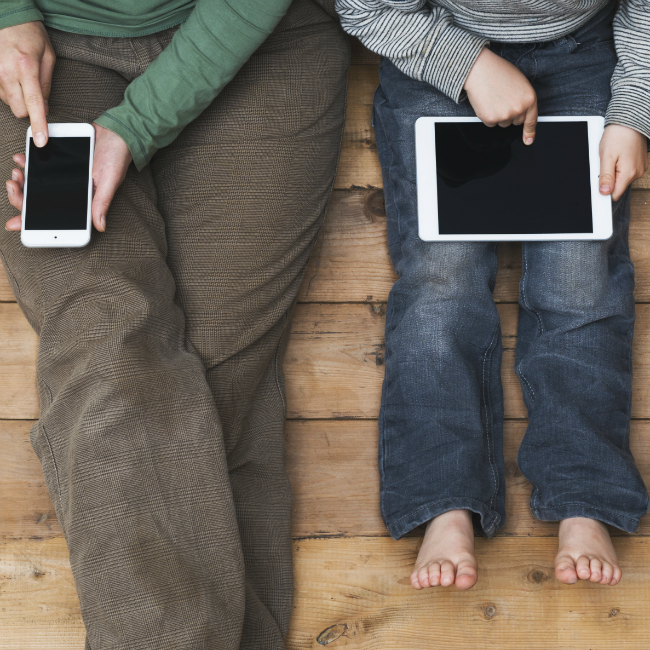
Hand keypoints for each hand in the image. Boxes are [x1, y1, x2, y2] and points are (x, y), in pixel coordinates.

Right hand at [0, 21, 54, 146]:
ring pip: (8, 103)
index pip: (33, 104)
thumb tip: (44, 108)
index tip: (41, 141)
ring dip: (17, 98)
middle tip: (34, 94)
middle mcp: (6, 72)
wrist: (6, 15)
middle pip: (19, 110)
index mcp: (26, 68)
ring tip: (21, 78)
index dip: (38, 125)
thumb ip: (47, 84)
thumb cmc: (30, 34)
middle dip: (29, 109)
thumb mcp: (48, 57)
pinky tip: (11, 76)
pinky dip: (7, 90)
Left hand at [5, 124, 131, 231]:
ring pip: (35, 187)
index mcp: (81, 201)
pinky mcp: (59, 163)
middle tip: (13, 188)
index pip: (54, 216)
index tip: (15, 224)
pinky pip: (39, 166)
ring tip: (16, 175)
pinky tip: (21, 160)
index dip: (32, 222)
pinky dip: (27, 164)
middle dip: (20, 199)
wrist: (115, 134)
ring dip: (21, 183)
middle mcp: (71, 192)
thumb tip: (100, 226)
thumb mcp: (109, 182)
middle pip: (38, 203)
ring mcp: (63, 178)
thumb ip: (102, 203)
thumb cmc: (116, 158)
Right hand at [463, 47, 537, 144]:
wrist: (480, 70)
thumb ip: (524, 99)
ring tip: (494, 98)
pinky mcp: (491, 119)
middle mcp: (519, 109)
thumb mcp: (520, 83)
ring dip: (498, 115)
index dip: (529, 132)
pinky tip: (486, 102)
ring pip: (502, 123)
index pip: (531, 120)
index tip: (528, 141)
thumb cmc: (499, 72)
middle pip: (515, 122)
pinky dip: (488, 115)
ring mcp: (505, 115)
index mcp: (530, 98)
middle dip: (510, 114)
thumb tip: (522, 116)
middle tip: (503, 100)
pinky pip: (491, 123)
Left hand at [599, 124, 647, 201]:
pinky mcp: (639, 163)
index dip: (605, 191)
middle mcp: (637, 173)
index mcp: (629, 173)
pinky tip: (618, 156)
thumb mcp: (607, 157)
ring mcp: (640, 168)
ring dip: (614, 172)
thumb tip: (605, 192)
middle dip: (608, 179)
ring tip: (613, 158)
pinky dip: (620, 167)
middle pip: (618, 187)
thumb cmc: (618, 136)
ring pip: (621, 179)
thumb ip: (606, 177)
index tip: (599, 183)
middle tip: (605, 164)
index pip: (615, 194)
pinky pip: (626, 171)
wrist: (630, 121)